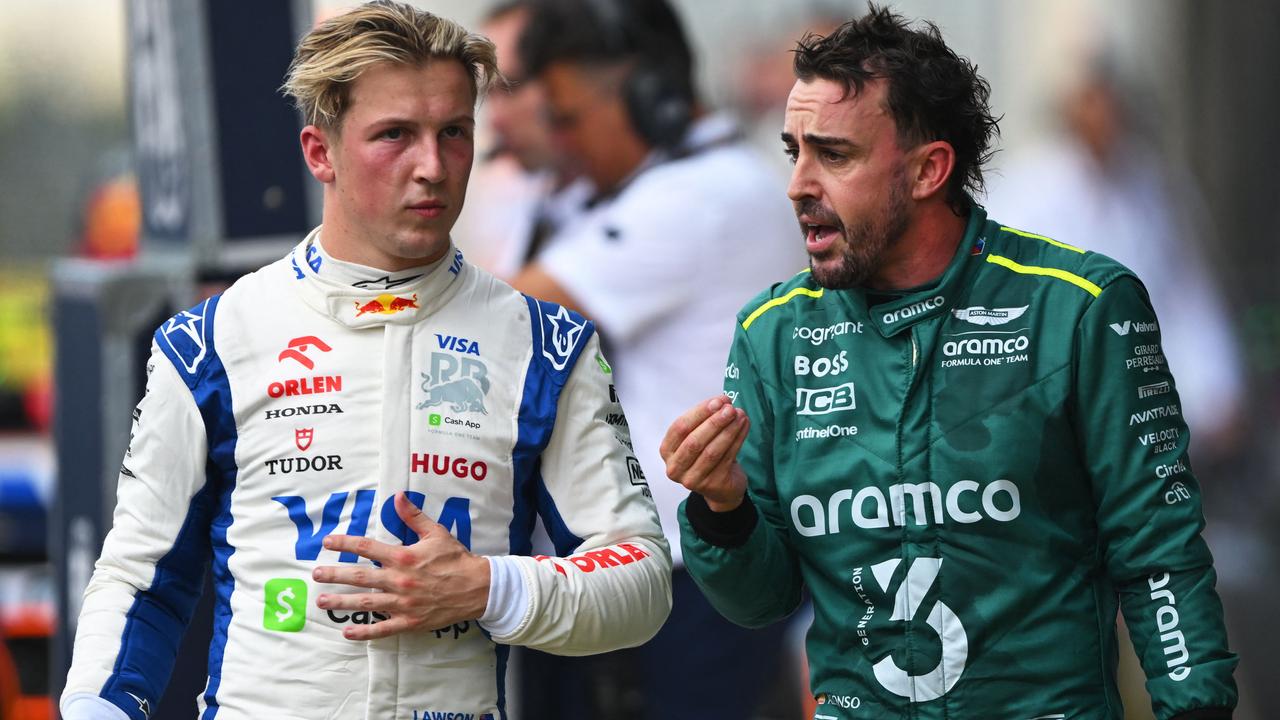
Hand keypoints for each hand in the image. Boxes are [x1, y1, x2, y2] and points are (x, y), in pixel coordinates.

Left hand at [312, 492, 490, 639]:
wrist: (478, 588)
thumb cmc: (456, 559)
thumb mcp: (437, 533)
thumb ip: (414, 516)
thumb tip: (398, 496)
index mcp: (404, 556)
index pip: (367, 547)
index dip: (345, 543)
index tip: (328, 542)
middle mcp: (399, 580)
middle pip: (359, 576)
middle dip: (334, 574)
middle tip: (315, 574)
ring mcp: (403, 603)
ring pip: (365, 603)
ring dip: (341, 602)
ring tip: (321, 601)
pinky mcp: (410, 621)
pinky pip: (383, 629)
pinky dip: (365, 633)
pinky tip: (348, 633)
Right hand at [660, 395, 750, 511]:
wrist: (721, 487)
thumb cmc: (706, 455)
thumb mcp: (698, 437)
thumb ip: (704, 420)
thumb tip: (721, 402)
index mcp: (667, 451)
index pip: (680, 428)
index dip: (699, 412)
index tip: (717, 401)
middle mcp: (675, 467)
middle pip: (694, 441)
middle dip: (714, 422)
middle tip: (730, 409)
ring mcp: (692, 479)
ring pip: (712, 451)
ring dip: (728, 430)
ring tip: (740, 415)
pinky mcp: (712, 485)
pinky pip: (726, 458)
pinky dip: (737, 440)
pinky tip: (744, 427)